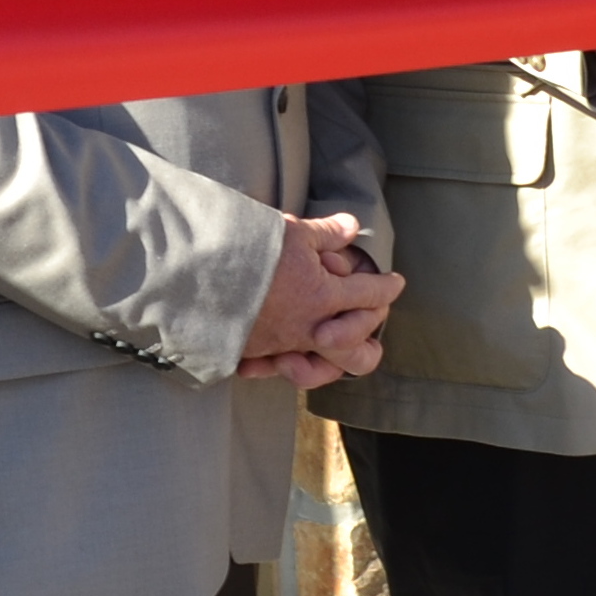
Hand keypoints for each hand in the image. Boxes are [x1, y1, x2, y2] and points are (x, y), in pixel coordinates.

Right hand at [240, 212, 402, 389]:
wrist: (199, 279)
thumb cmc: (249, 250)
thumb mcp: (292, 231)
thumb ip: (325, 233)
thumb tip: (352, 227)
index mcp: (324, 297)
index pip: (369, 295)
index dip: (388, 287)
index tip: (396, 283)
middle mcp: (309, 328)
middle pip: (358, 351)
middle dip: (369, 332)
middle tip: (372, 313)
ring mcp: (283, 345)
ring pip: (322, 368)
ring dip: (332, 358)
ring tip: (331, 339)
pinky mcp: (256, 353)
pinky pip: (282, 368)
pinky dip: (289, 362)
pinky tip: (288, 353)